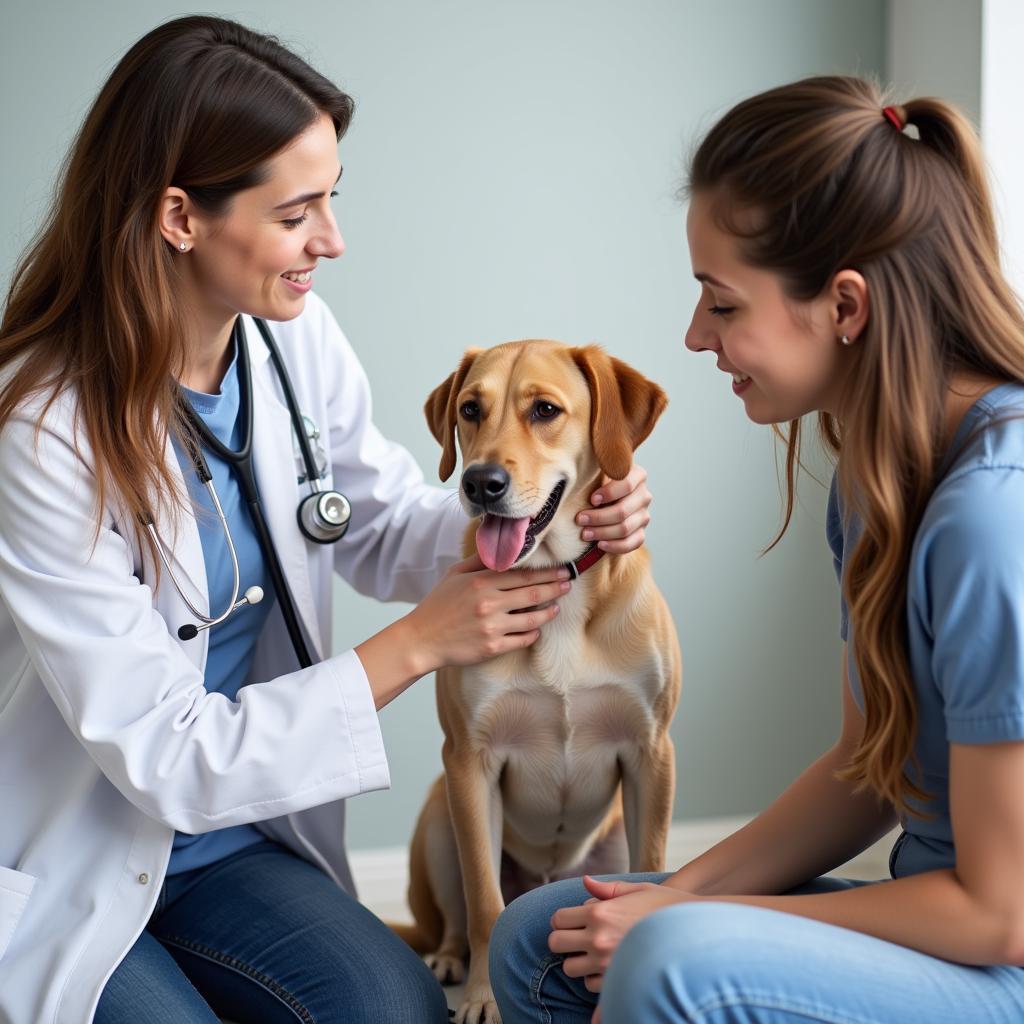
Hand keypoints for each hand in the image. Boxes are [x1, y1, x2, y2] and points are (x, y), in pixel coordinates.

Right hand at [405, 554, 571, 672]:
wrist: (421, 640)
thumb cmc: (437, 604)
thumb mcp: (454, 575)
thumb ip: (479, 561)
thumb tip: (500, 548)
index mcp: (481, 582)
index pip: (523, 574)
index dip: (547, 572)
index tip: (562, 570)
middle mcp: (489, 603)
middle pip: (533, 593)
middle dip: (555, 587)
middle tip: (569, 583)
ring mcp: (492, 627)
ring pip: (532, 618)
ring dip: (549, 612)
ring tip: (556, 608)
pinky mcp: (492, 647)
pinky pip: (522, 639)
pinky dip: (533, 633)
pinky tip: (537, 628)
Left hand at [548, 876, 692, 993]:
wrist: (695, 934)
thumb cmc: (666, 908)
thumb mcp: (638, 890)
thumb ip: (607, 889)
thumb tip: (585, 881)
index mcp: (600, 912)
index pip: (558, 919)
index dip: (563, 919)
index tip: (573, 920)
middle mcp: (599, 938)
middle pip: (556, 943)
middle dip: (564, 940)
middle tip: (578, 937)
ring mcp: (607, 964)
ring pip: (570, 968)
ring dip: (578, 961)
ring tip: (594, 953)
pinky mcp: (618, 982)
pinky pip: (590, 986)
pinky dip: (595, 979)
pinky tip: (609, 968)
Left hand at [576, 464, 650, 553]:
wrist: (601, 501)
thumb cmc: (594, 482)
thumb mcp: (596, 470)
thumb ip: (594, 464)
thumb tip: (579, 458)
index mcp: (636, 475)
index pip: (627, 484)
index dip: (609, 493)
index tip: (592, 499)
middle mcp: (644, 495)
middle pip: (623, 511)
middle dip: (598, 517)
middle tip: (579, 519)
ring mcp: (644, 515)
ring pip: (625, 528)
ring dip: (602, 532)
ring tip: (584, 533)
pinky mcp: (641, 532)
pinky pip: (632, 543)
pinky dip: (615, 546)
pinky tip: (600, 544)